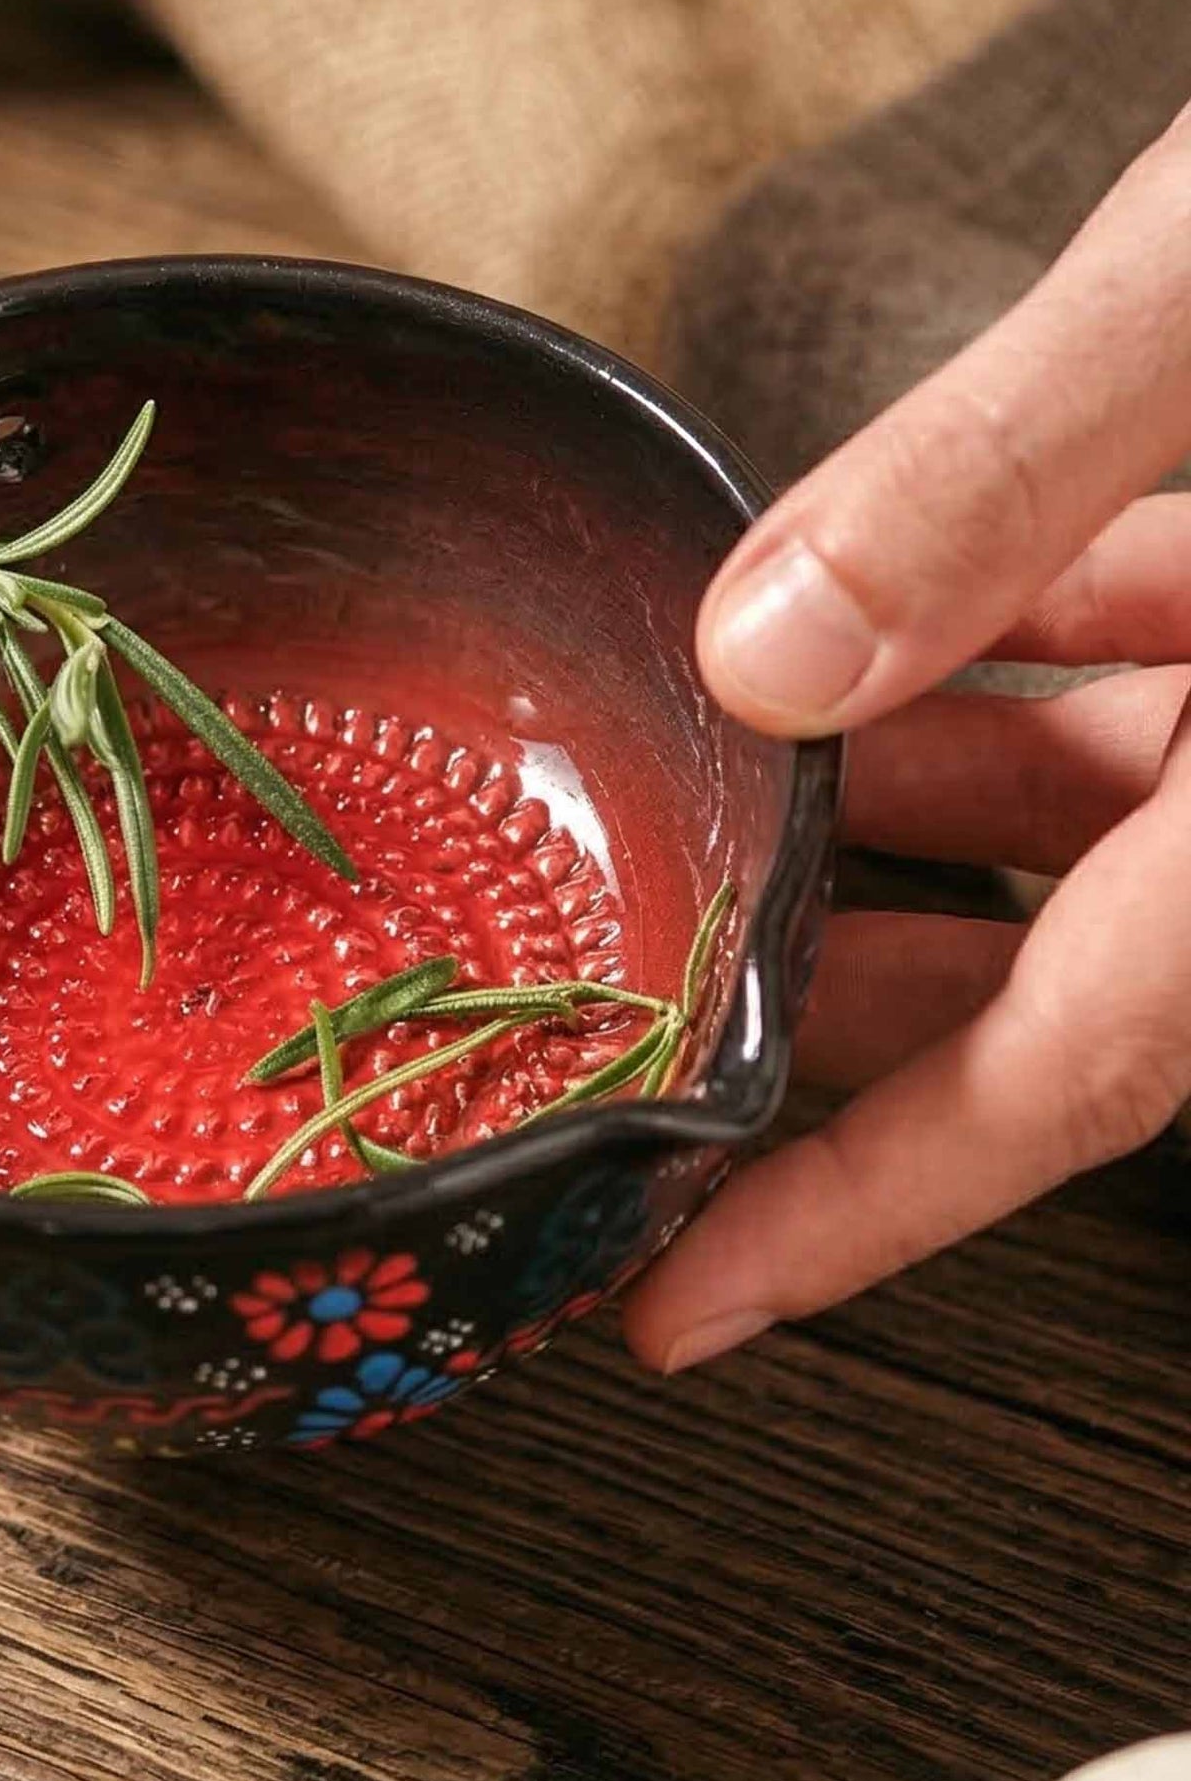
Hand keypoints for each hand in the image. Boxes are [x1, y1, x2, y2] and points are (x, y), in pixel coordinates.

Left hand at [626, 103, 1190, 1371]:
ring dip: (898, 797)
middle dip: (842, 989)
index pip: (1068, 1074)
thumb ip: (1000, 475)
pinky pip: (1154, 672)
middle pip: (1053, 973)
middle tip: (641, 1011)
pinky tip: (892, 615)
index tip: (685, 1306)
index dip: (861, 1208)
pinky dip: (1017, 652)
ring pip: (1090, 822)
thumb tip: (759, 656)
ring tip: (711, 785)